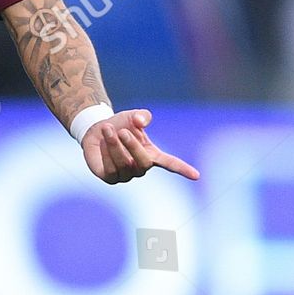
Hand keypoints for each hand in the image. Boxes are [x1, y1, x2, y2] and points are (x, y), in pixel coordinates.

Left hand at [82, 109, 199, 184]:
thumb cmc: (119, 125)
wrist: (96, 131)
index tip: (196, 176)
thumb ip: (141, 116)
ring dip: (115, 145)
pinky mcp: (110, 178)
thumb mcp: (132, 116)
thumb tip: (141, 122)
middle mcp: (140, 167)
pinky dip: (106, 154)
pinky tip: (103, 143)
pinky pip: (111, 170)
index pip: (170, 163)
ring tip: (107, 129)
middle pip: (144, 163)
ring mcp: (125, 175)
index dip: (183, 169)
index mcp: (152, 154)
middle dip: (133, 146)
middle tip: (123, 131)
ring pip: (124, 165)